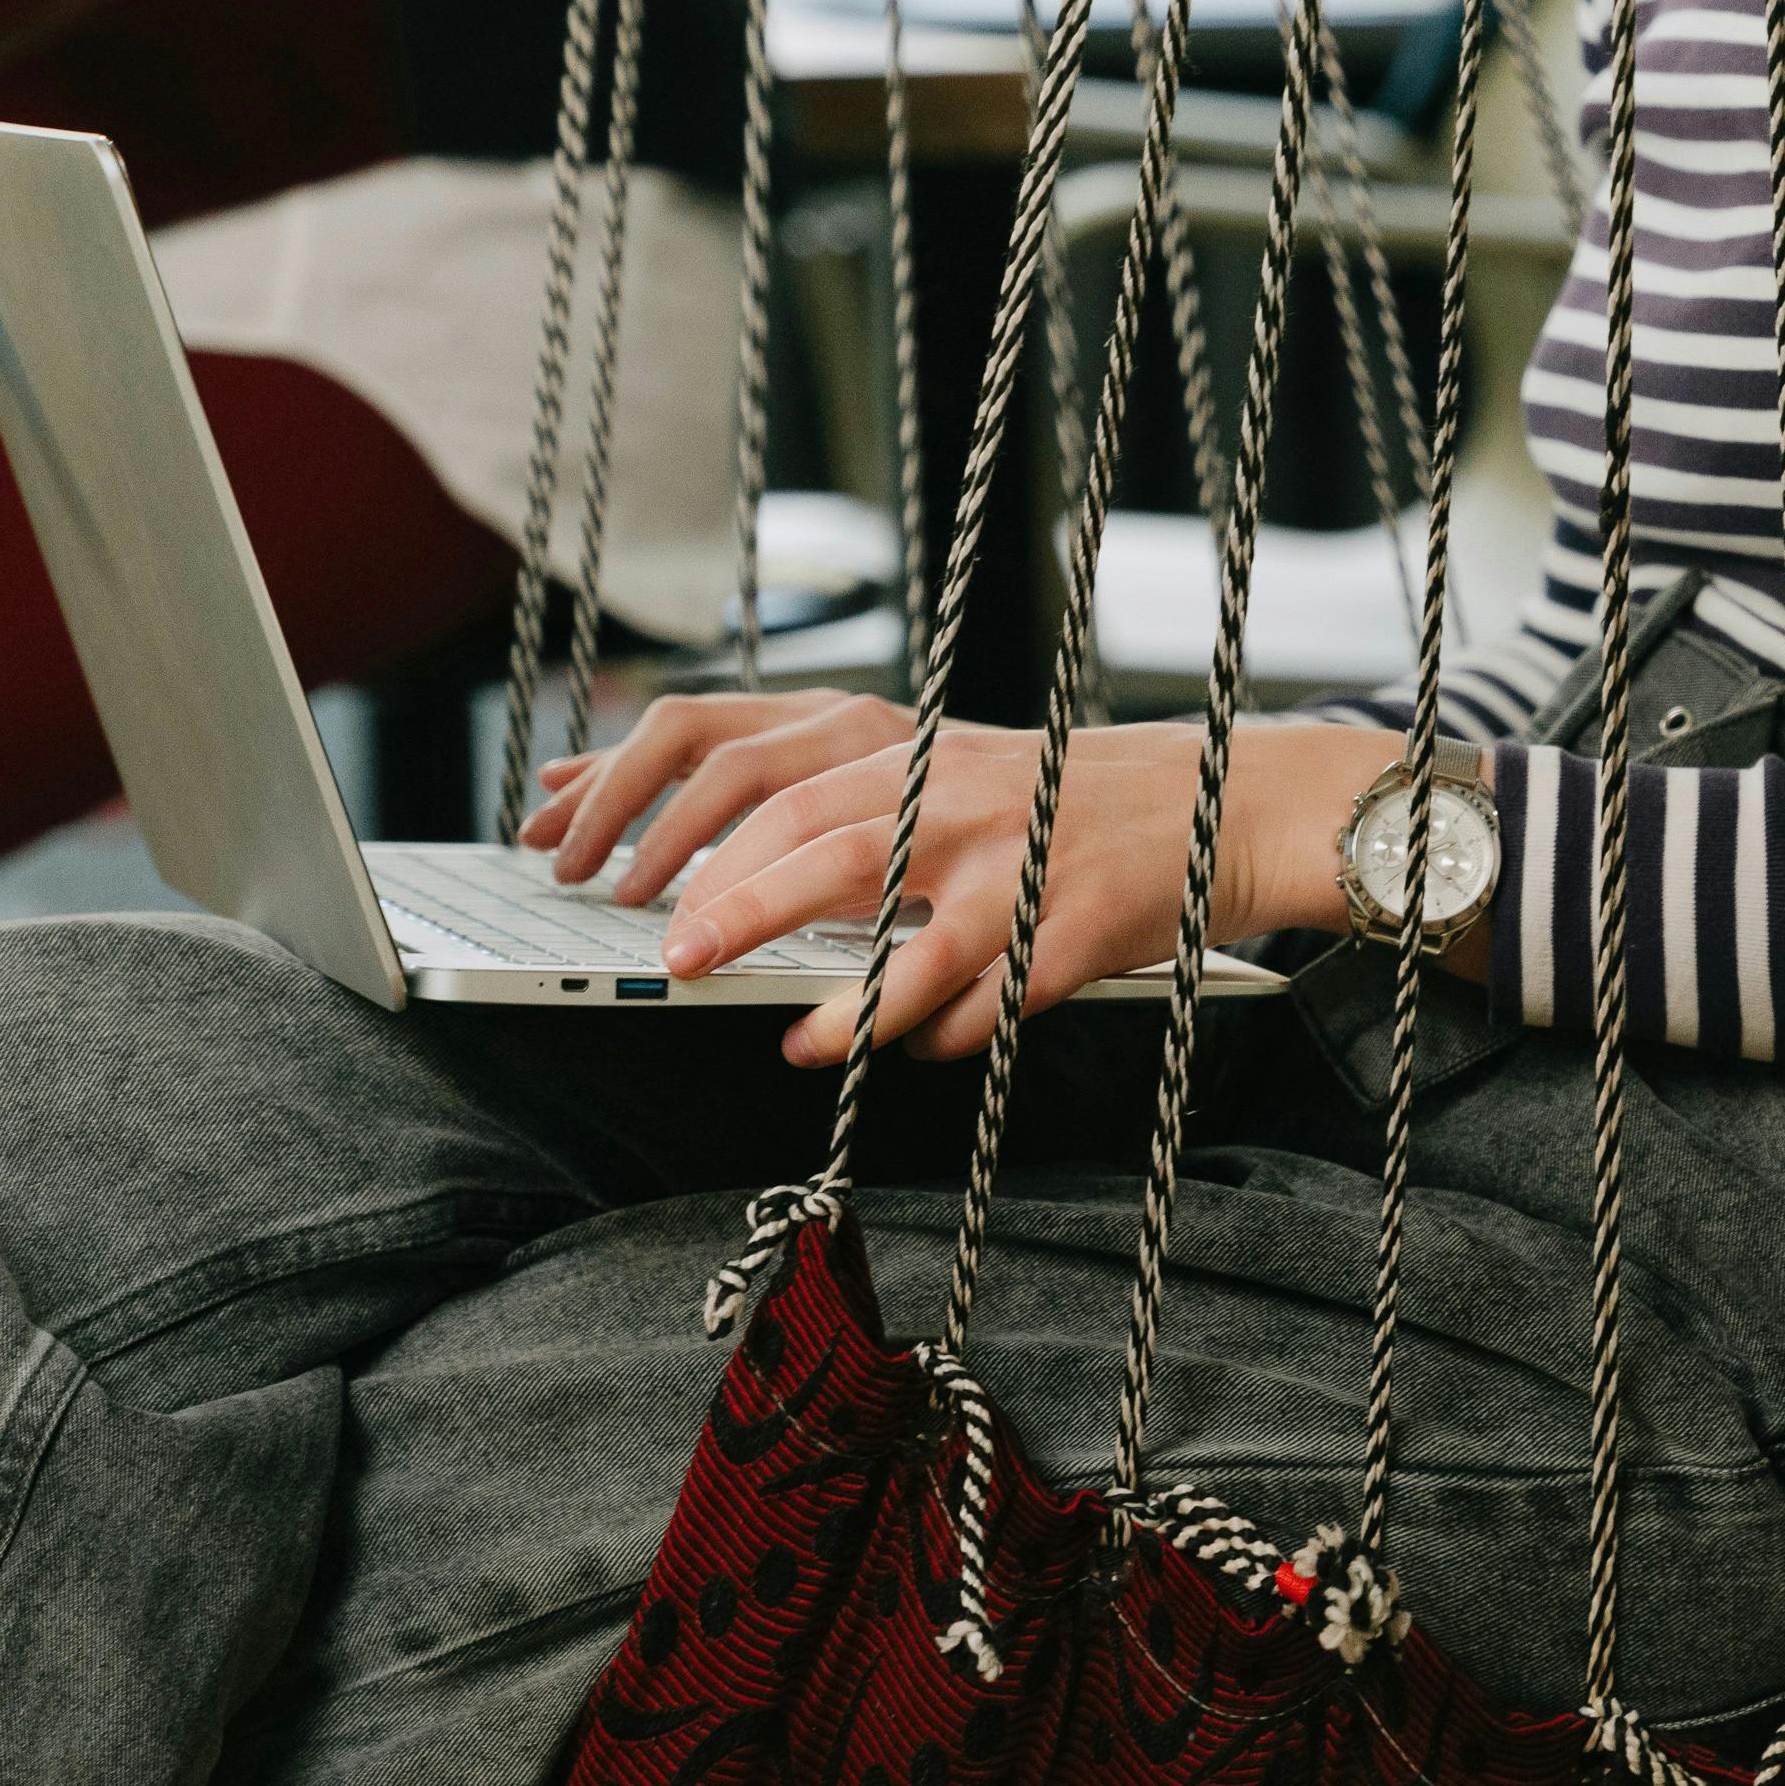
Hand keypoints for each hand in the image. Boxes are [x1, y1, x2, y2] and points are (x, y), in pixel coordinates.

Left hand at [528, 692, 1393, 1060]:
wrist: (1214, 808)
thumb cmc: (1042, 806)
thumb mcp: (922, 776)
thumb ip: (799, 798)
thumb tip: (625, 824)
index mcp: (895, 739)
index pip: (741, 746)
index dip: (643, 796)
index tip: (571, 849)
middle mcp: (942, 779)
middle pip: (798, 812)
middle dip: (711, 879)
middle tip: (654, 944)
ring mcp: (1004, 847)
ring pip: (878, 885)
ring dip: (789, 941)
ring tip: (731, 992)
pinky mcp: (1060, 921)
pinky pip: (969, 982)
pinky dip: (905, 1020)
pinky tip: (854, 1046)